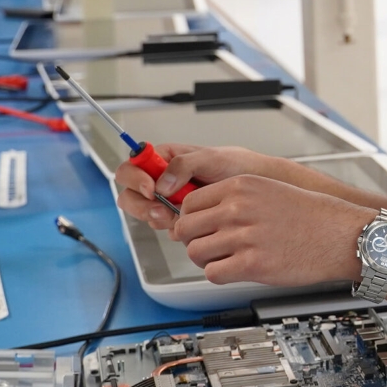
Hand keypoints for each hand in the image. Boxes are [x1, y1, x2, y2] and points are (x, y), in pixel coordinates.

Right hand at [115, 144, 275, 228]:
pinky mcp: (178, 217)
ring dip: (157, 218)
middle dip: (142, 205)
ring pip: (145, 213)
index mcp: (164, 158)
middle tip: (163, 210)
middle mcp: (161, 179)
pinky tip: (189, 223)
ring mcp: (168, 200)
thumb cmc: (236, 165)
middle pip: (130, 194)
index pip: (132, 166)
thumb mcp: (210, 158)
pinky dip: (172, 228)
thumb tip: (161, 182)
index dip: (135, 178)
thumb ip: (183, 165)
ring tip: (178, 216)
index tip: (151, 188)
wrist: (256, 186)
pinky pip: (164, 227)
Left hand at [171, 175, 376, 286]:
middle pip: (186, 228)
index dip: (191, 218)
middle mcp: (239, 208)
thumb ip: (236, 198)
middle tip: (209, 246)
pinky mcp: (252, 264)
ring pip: (195, 252)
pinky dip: (220, 275)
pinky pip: (213, 273)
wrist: (342, 235)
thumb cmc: (312, 215)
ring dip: (206, 259)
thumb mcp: (270, 189)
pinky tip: (236, 270)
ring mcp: (244, 236)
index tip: (198, 227)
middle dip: (193, 240)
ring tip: (226, 259)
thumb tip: (203, 214)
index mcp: (241, 185)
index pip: (190, 202)